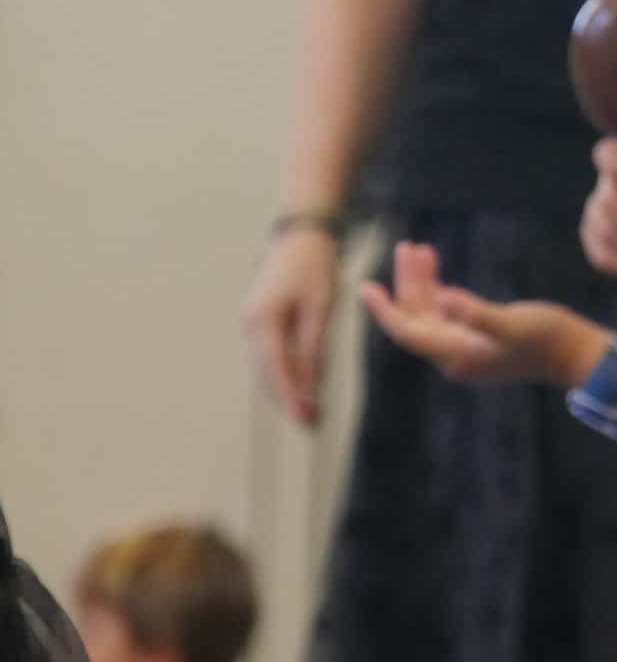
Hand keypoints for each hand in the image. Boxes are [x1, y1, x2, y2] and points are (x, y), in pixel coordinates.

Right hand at [241, 225, 339, 426]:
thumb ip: (313, 346)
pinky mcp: (261, 320)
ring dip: (287, 389)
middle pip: (267, 373)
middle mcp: (251, 324)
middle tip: (312, 424)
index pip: (275, 369)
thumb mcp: (321, 308)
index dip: (289, 398)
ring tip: (311, 412)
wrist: (301, 237)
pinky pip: (272, 353)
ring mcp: (252, 322)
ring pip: (268, 366)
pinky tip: (303, 387)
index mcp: (263, 320)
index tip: (304, 421)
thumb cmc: (315, 267)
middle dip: (288, 399)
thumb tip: (310, 384)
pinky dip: (286, 371)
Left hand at [360, 242, 600, 386]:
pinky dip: (441, 291)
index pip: (408, 331)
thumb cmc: (548, 338)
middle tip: (406, 246)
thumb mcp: (512, 324)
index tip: (365, 287)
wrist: (576, 354)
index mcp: (456, 354)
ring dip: (424, 283)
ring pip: (431, 313)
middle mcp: (455, 355)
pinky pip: (448, 314)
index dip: (384, 310)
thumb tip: (444, 298)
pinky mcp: (480, 341)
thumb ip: (476, 314)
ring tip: (420, 249)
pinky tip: (439, 272)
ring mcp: (467, 348)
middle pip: (416, 318)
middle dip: (407, 284)